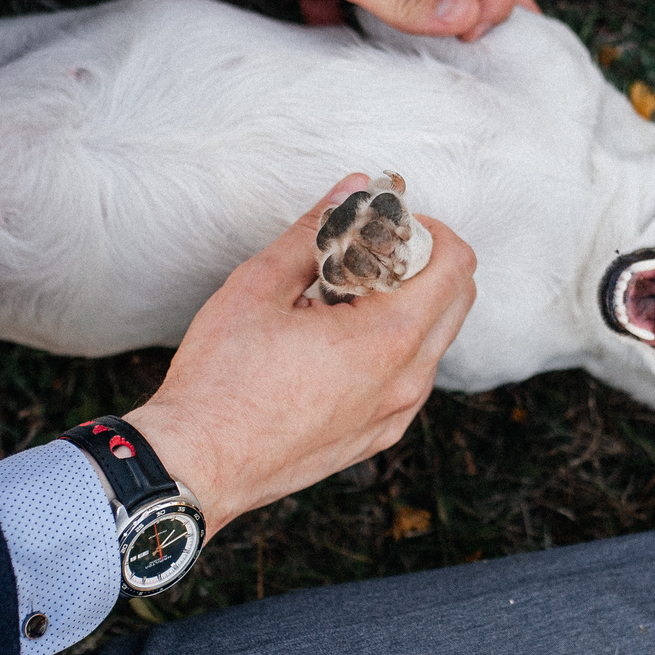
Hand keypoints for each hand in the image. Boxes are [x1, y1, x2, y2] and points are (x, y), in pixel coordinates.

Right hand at [123, 176, 477, 533]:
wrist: (197, 466)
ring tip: (339, 297)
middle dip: (424, 263)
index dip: (429, 230)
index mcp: (388, 340)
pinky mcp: (377, 436)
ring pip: (434, 341)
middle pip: (458, 300)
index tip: (385, 224)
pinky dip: (390, 346)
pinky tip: (334, 340)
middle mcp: (407, 382)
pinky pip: (408, 378)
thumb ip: (315, 231)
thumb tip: (352, 188)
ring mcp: (396, 415)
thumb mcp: (260, 285)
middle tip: (366, 252)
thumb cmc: (221, 379)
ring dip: (406, 305)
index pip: (456, 264)